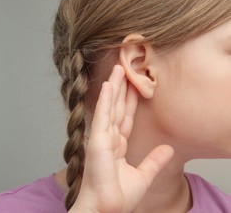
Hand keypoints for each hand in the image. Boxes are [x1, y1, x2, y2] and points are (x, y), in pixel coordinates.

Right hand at [69, 65, 173, 212]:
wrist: (108, 208)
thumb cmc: (119, 197)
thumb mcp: (143, 175)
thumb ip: (154, 160)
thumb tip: (168, 148)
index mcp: (117, 145)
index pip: (126, 117)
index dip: (131, 100)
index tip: (135, 84)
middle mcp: (109, 138)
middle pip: (118, 107)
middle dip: (122, 88)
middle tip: (125, 68)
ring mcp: (102, 137)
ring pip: (110, 106)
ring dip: (114, 87)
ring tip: (118, 68)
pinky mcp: (97, 140)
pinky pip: (103, 115)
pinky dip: (106, 100)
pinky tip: (109, 85)